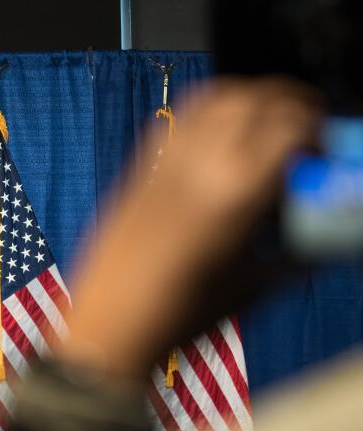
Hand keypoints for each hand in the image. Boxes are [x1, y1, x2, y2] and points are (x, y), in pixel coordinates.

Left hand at [58, 77, 321, 383]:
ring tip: (265, 121)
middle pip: (254, 99)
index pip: (289, 127)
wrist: (110, 326)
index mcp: (235, 194)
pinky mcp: (139, 171)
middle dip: (290, 104)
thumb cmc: (181, 316)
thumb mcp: (253, 285)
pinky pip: (178, 122)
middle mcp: (199, 166)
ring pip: (213, 99)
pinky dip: (207, 113)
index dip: (317, 129)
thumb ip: (296, 252)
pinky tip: (219, 135)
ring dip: (247, 99)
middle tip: (305, 127)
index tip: (323, 146)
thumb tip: (325, 238)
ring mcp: (164, 164)